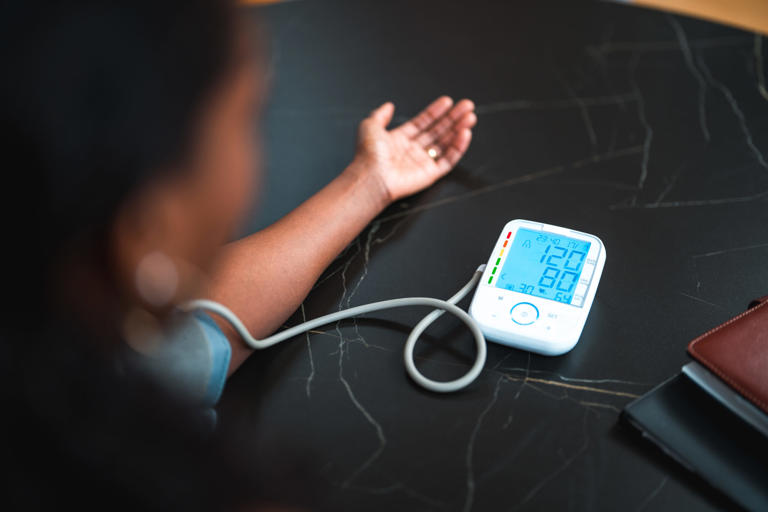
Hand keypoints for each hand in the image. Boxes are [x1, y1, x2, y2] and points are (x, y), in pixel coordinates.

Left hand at [349, 96, 476, 203]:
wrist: (371, 176)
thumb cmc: (367, 154)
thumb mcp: (370, 126)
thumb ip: (380, 114)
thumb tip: (389, 105)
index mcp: (399, 140)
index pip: (423, 123)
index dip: (435, 112)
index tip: (447, 101)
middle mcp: (412, 151)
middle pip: (438, 131)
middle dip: (453, 118)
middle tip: (467, 106)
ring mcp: (422, 163)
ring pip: (446, 144)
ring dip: (459, 130)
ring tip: (470, 117)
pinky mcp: (430, 175)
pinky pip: (448, 160)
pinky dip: (458, 148)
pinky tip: (464, 133)